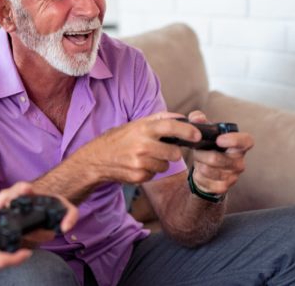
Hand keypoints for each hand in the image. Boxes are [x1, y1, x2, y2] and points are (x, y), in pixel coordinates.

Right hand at [79, 111, 200, 183]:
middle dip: (171, 152)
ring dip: (159, 162)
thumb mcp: (136, 124)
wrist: (96, 159)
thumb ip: (159, 119)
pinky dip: (149, 171)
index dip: (187, 131)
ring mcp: (140, 163)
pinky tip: (137, 165)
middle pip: (174, 153)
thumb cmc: (118, 139)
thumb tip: (182, 118)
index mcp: (143, 129)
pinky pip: (155, 174)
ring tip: (143, 157)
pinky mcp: (138, 177)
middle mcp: (142, 145)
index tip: (198, 135)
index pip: (170, 127)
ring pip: (165, 165)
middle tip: (160, 149)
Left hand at [186, 111, 252, 194]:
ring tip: (199, 160)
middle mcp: (239, 162)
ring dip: (199, 163)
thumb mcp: (206, 133)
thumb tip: (196, 118)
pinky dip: (197, 175)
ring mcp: (233, 176)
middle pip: (216, 158)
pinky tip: (200, 172)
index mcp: (239, 146)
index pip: (246, 141)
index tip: (219, 139)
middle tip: (197, 151)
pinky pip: (204, 180)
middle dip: (201, 154)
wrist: (208, 173)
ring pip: (208, 169)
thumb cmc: (210, 148)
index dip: (234, 140)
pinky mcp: (223, 187)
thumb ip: (200, 121)